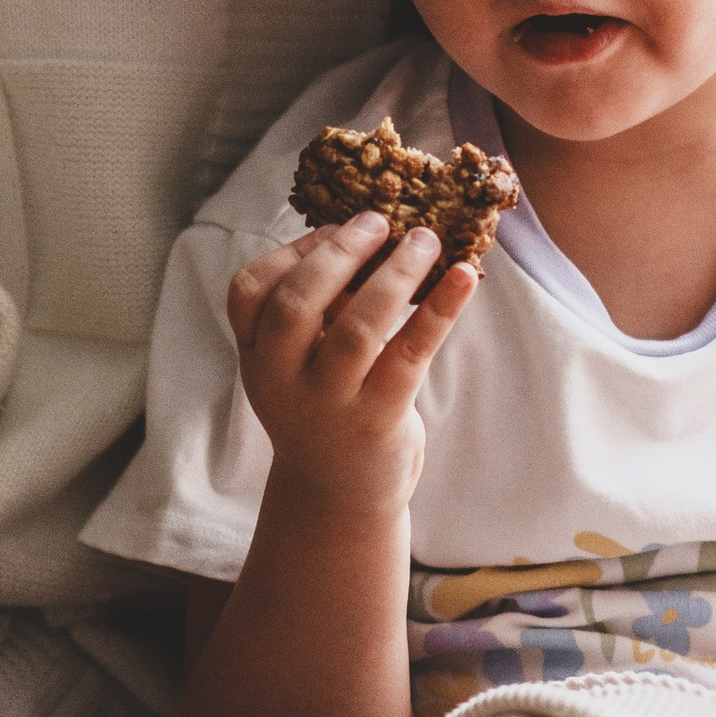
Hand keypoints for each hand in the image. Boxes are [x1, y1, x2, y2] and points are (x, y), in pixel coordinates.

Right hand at [226, 209, 480, 512]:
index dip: (292, 251)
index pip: (249, 291)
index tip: (332, 229)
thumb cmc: (325, 407)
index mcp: (255, 358)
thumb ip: (318, 311)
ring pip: (358, 328)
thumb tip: (372, 237)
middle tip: (380, 220)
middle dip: (341, 252)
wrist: (339, 496)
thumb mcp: (297, 364)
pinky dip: (441, 308)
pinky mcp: (378, 420)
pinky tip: (466, 275)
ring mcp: (329, 403)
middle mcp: (281, 380)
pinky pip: (411, 353)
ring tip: (425, 239)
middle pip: (297, 303)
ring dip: (396, 274)